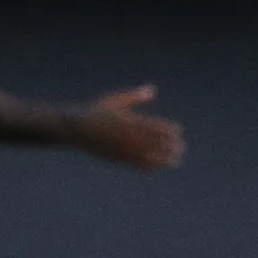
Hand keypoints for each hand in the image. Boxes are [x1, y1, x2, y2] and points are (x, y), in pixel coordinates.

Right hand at [70, 86, 184, 170]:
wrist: (76, 127)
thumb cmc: (96, 111)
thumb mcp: (115, 100)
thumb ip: (134, 97)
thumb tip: (152, 90)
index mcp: (129, 120)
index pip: (154, 127)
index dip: (168, 130)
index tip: (179, 131)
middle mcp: (127, 136)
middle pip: (154, 142)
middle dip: (169, 145)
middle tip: (182, 147)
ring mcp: (122, 148)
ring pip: (147, 155)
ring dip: (163, 158)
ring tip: (174, 161)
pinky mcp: (115, 157)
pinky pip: (134, 163)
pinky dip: (147, 165)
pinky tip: (155, 167)